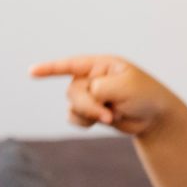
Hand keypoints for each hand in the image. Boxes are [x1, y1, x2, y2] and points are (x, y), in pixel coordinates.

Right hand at [28, 55, 182, 135]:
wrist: (155, 117)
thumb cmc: (145, 95)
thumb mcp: (125, 87)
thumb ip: (99, 89)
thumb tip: (84, 99)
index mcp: (100, 65)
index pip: (70, 64)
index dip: (50, 69)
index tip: (31, 72)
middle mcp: (91, 78)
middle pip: (72, 91)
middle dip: (88, 105)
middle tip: (108, 114)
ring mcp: (89, 95)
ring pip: (72, 105)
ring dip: (88, 114)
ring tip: (110, 117)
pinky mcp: (90, 112)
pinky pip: (73, 117)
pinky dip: (84, 122)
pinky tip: (100, 122)